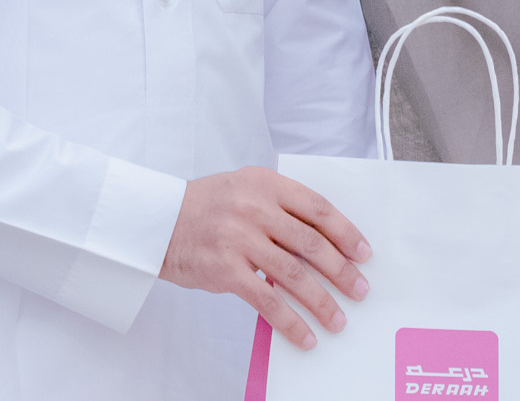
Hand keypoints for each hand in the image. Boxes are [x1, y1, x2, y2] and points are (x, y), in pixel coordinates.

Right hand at [160, 166, 372, 350]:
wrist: (156, 221)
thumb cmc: (206, 206)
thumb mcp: (245, 190)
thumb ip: (280, 208)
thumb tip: (323, 242)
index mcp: (266, 184)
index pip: (318, 208)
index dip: (346, 232)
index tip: (363, 253)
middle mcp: (255, 208)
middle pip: (312, 244)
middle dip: (342, 271)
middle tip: (360, 290)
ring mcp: (239, 238)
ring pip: (294, 275)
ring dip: (322, 301)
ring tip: (338, 319)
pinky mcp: (225, 270)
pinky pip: (267, 301)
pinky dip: (290, 322)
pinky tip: (305, 335)